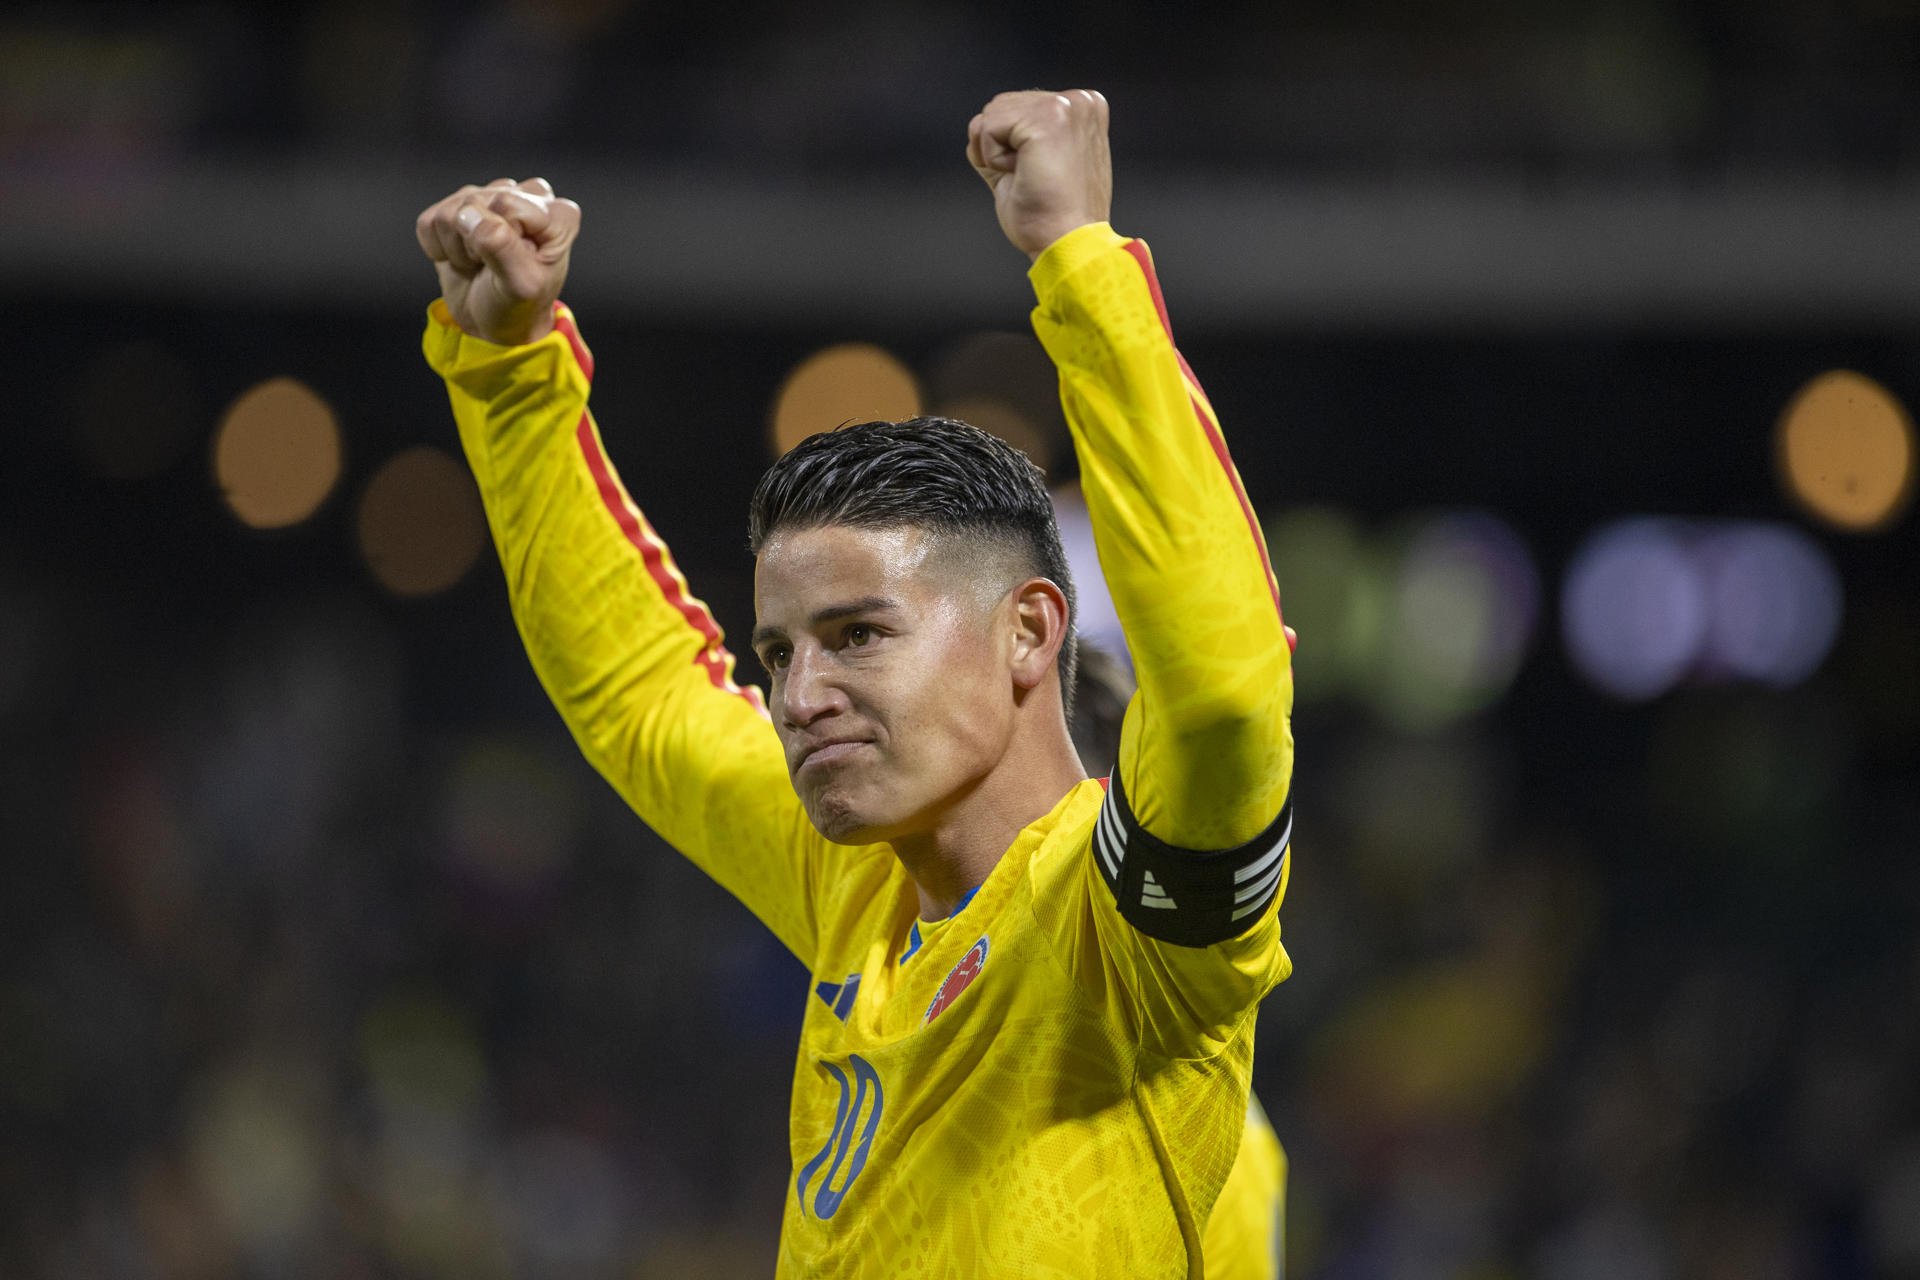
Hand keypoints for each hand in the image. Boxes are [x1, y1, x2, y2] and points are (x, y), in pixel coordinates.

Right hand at [415, 177, 580, 345]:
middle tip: (492, 266)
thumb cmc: (518, 305)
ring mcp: (491, 196)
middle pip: (475, 203)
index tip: (510, 264)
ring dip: (457, 248)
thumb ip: (501, 247)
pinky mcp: (458, 206)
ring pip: (450, 210)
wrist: (494, 322)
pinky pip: (429, 220)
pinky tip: (463, 258)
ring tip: (480, 263)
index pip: (507, 204)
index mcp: (557, 214)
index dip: (499, 239)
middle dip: (475, 244)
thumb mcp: (521, 285)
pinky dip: (438, 248)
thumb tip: (469, 215)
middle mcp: (527, 196)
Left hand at [966, 89, 1111, 260]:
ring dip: (998, 154)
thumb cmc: (1051, 217)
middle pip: (1000, 106)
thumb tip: (976, 125)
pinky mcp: (1047, 118)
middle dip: (1002, 148)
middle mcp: (1079, 101)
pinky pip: (987, 128)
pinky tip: (1025, 175)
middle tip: (1035, 179)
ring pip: (991, 114)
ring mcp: (1065, 106)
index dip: (1011, 148)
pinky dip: (994, 160)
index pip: (1015, 110)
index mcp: (1080, 110)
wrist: (1068, 244)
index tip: (1043, 175)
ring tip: (1032, 177)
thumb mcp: (1029, 167)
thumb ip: (1007, 140)